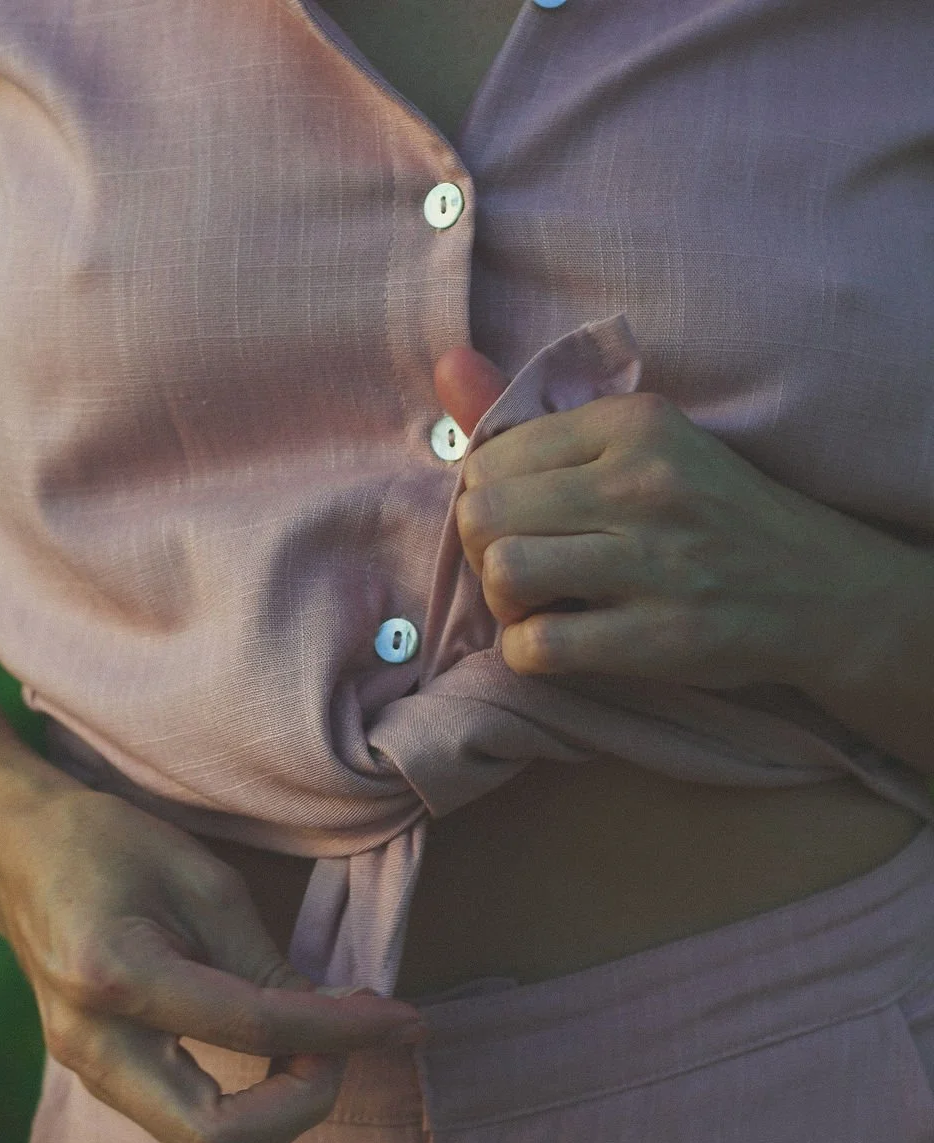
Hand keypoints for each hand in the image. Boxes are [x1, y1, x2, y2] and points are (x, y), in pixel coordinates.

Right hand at [0, 784, 421, 1142]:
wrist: (16, 851)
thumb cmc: (107, 843)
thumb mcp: (203, 879)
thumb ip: (266, 961)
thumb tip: (338, 1021)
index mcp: (115, 976)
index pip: (256, 1030)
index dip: (344, 1031)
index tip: (404, 1020)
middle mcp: (94, 1045)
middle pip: (218, 1141)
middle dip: (302, 1108)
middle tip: (343, 1049)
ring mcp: (90, 1072)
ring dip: (280, 1112)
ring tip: (321, 1046)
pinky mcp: (102, 1077)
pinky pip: (189, 1121)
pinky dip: (250, 1102)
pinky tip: (281, 1052)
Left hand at [435, 346, 891, 692]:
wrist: (821, 588)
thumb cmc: (715, 514)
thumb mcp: (643, 444)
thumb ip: (538, 417)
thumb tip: (447, 365)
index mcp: (632, 424)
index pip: (490, 456)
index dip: (488, 499)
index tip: (527, 521)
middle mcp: (642, 483)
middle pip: (482, 515)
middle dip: (484, 552)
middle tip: (523, 569)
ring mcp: (653, 562)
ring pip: (504, 573)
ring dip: (503, 602)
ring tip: (538, 604)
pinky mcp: (659, 636)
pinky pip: (539, 646)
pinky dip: (529, 652)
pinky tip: (560, 641)